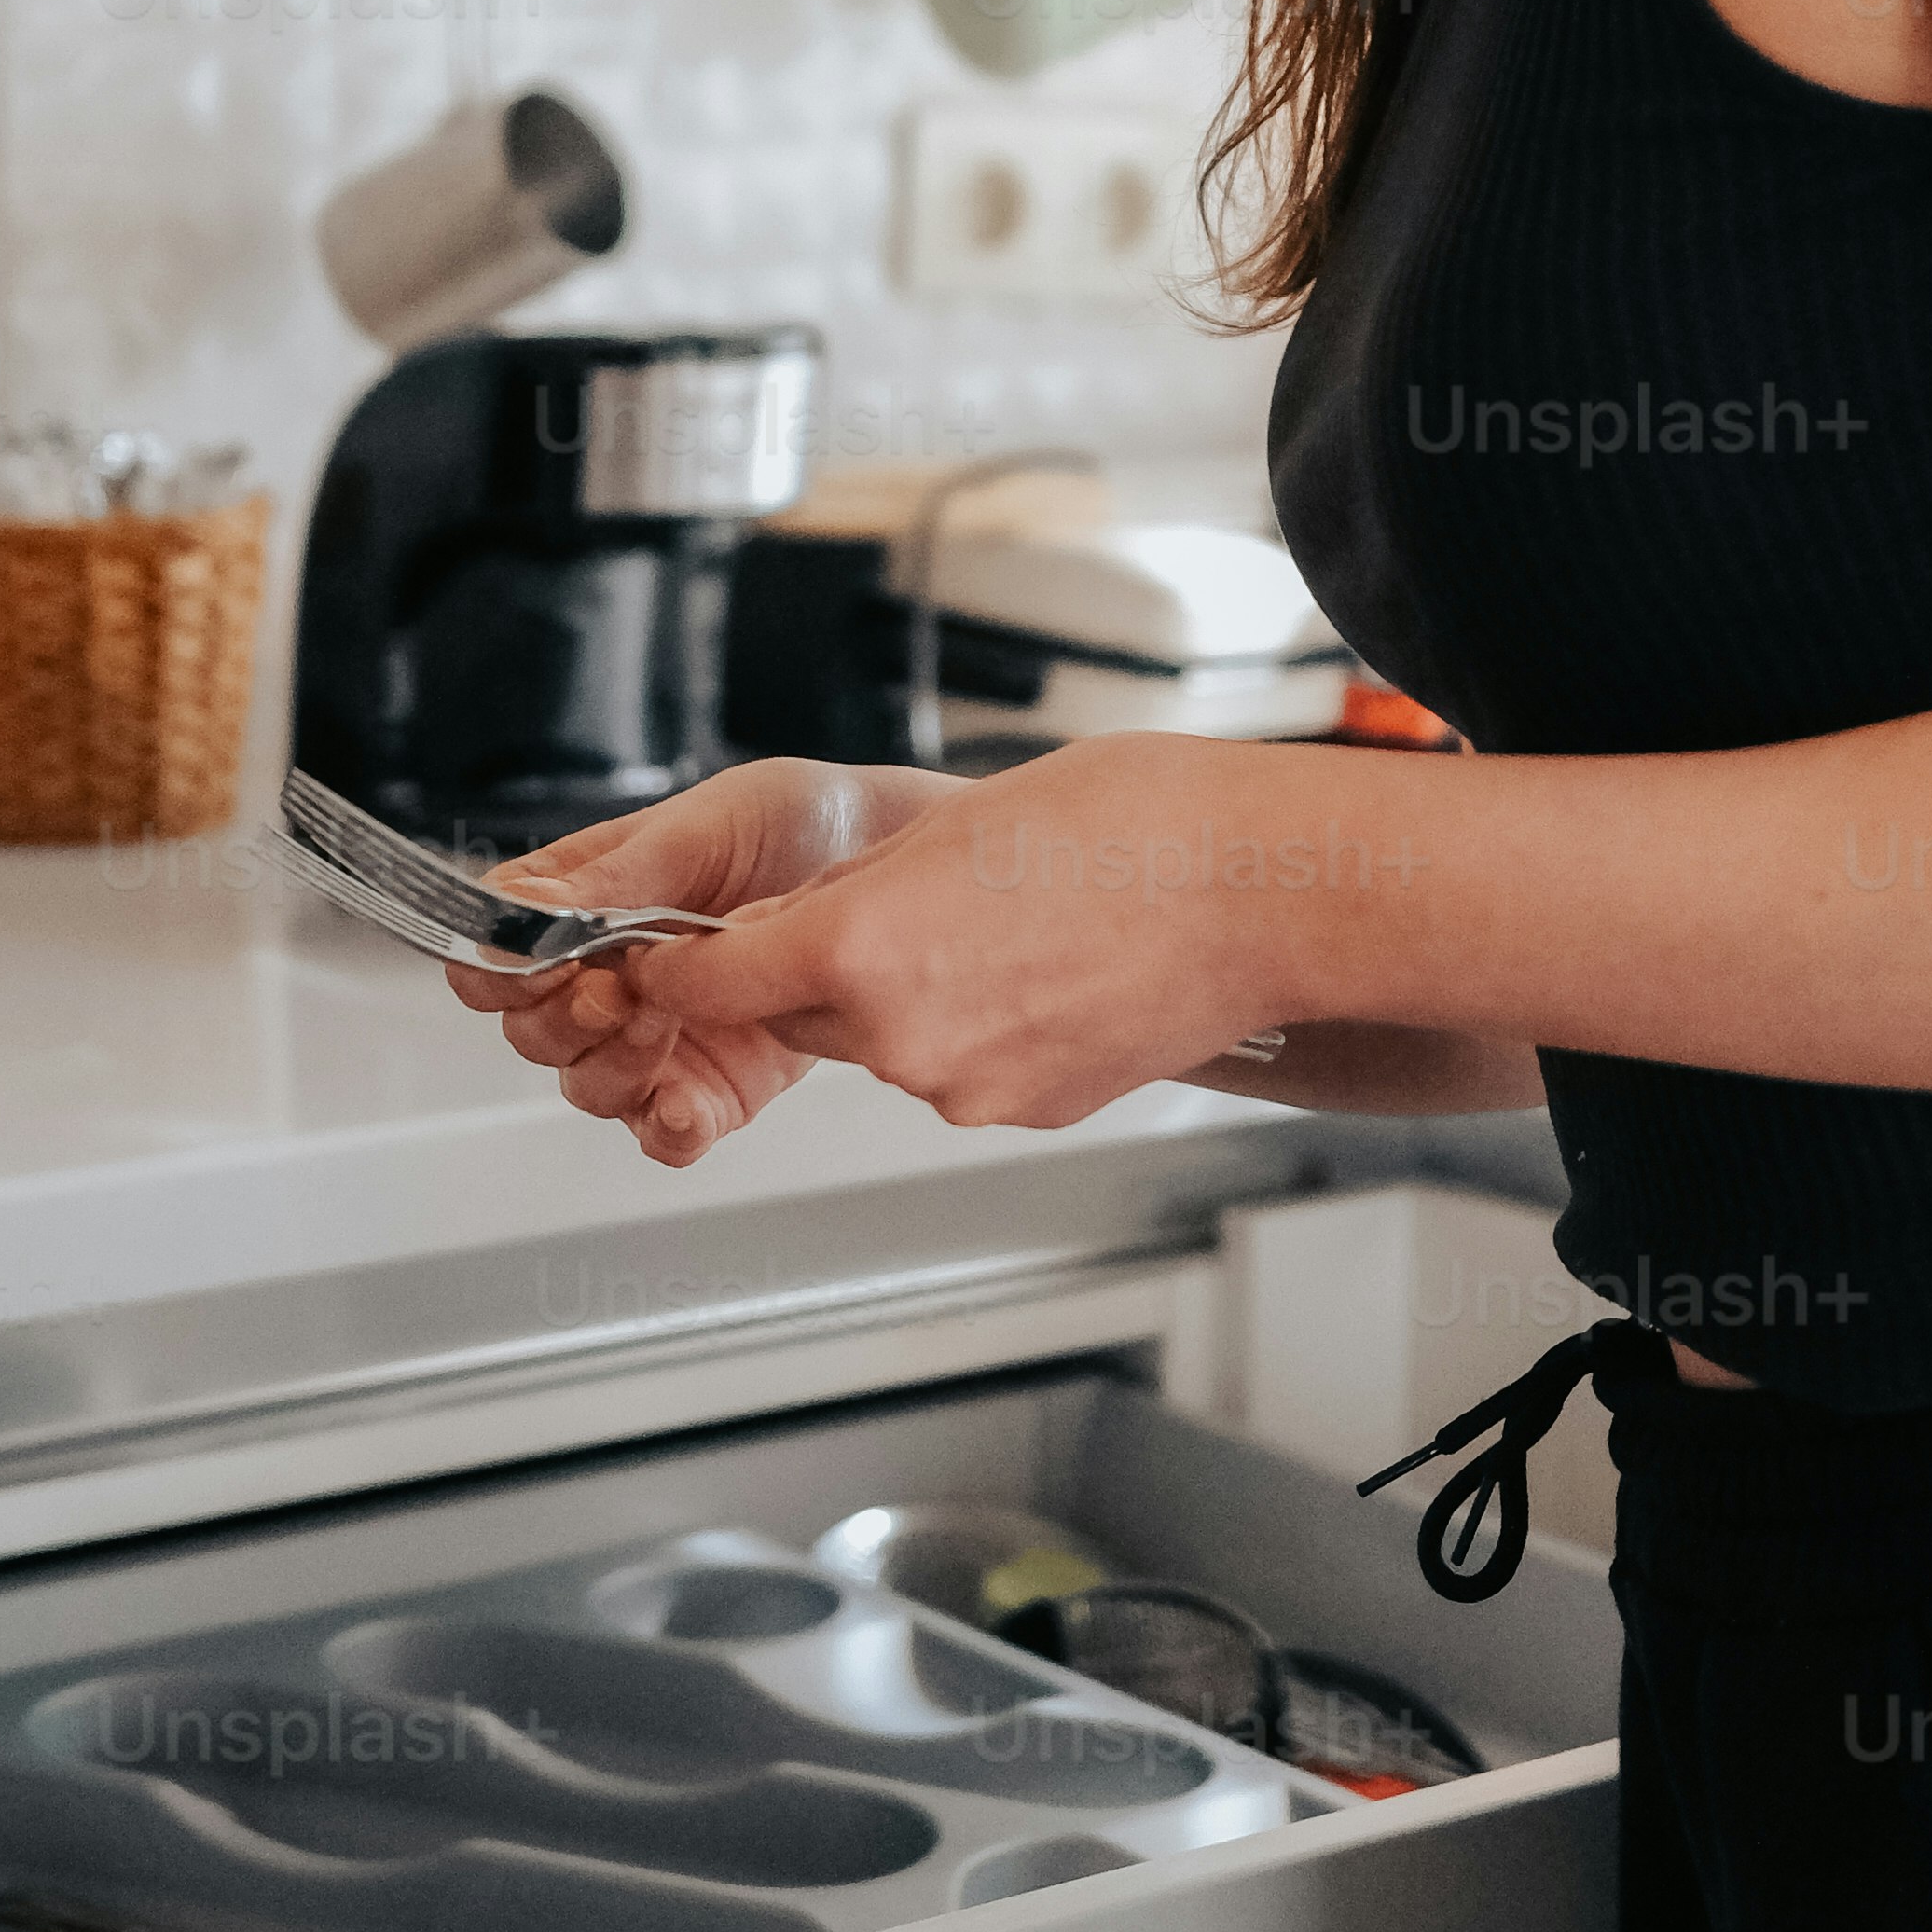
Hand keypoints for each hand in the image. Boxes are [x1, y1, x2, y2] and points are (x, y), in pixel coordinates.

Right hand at [448, 756, 959, 1171]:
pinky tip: (685, 1104)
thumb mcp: (706, 827)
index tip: (532, 961)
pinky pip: (664, 1131)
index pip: (496, 946)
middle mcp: (610, 974)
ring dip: (611, 1066)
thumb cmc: (799, 825)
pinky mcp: (717, 1085)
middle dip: (560, 1019)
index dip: (495, 964)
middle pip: (530, 1029)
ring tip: (662, 1026)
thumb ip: (617, 880)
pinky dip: (665, 1127)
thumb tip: (523, 908)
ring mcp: (659, 1036)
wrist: (897, 865)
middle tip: (615, 989)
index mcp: (584, 899)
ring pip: (588, 1085)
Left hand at [544, 739, 1318, 1163]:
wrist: (1260, 892)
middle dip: (825, 968)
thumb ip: (860, 884)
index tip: (671, 955)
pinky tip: (1049, 972)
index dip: (686, 963)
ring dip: (917, 998)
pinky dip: (985, 1029)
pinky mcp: (1030, 1110)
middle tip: (910, 903)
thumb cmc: (1133, 830)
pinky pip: (966, 1070)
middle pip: (806, 1012)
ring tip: (1010, 927)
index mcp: (860, 948)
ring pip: (890, 1044)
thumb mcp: (955, 821)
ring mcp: (967, 1087)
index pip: (712, 981)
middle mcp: (899, 1037)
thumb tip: (799, 916)